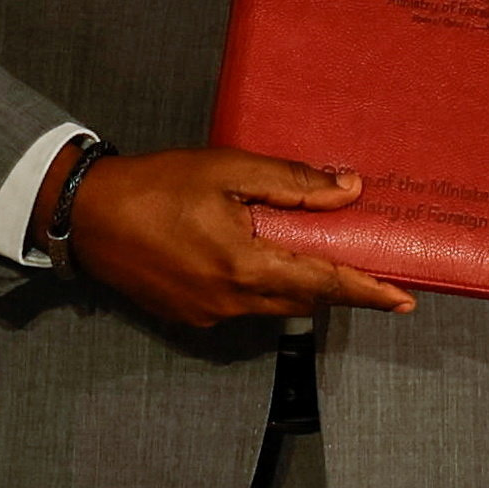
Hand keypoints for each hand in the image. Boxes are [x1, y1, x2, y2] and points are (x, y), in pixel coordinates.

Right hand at [61, 146, 417, 331]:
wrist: (84, 216)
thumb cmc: (155, 185)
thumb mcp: (225, 170)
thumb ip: (290, 182)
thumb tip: (348, 188)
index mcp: (247, 265)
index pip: (325, 282)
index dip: (367, 292)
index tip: (404, 300)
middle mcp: (233, 301)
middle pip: (303, 298)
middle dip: (332, 285)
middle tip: (355, 263)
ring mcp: (209, 315)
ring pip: (272, 304)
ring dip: (292, 282)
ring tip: (293, 249)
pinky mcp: (188, 318)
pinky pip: (239, 307)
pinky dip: (254, 285)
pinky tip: (239, 255)